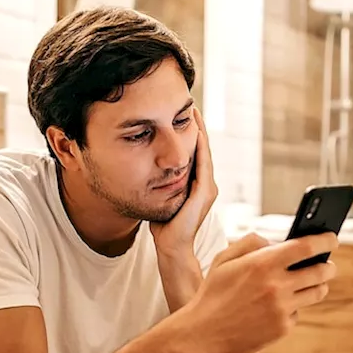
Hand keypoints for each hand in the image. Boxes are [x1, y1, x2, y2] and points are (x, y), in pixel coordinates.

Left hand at [150, 107, 217, 257]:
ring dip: (200, 131)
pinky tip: (195, 131)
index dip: (191, 134)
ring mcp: (208, 188)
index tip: (183, 115)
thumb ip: (159, 182)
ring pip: (204, 152)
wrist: (171, 247)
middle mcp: (207, 184)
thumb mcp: (161, 196)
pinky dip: (200, 146)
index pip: (196, 153)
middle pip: (202, 149)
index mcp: (198, 185)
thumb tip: (144, 167)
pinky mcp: (204, 193)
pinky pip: (203, 163)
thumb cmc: (163, 226)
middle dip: (197, 127)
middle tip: (191, 105)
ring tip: (194, 112)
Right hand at [177, 232, 340, 352]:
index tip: (332, 238)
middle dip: (329, 265)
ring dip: (319, 285)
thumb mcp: (224, 258)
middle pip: (321, 271)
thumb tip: (276, 242)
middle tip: (328, 264)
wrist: (203, 332)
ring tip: (315, 283)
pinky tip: (279, 307)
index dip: (325, 240)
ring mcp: (281, 309)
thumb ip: (251, 242)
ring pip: (316, 293)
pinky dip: (292, 308)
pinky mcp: (282, 328)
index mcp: (263, 263)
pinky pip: (297, 313)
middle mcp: (276, 285)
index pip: (307, 246)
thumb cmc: (213, 291)